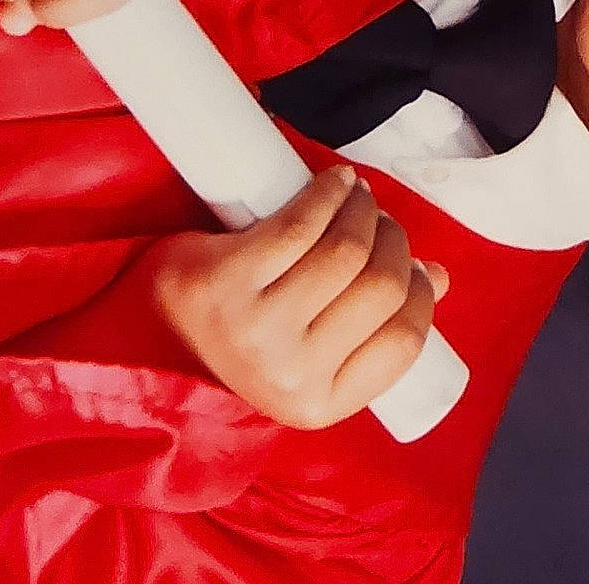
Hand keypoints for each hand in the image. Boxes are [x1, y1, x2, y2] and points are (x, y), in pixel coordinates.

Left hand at [148, 165, 450, 429]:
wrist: (150, 333)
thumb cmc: (247, 338)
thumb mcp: (312, 354)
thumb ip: (374, 328)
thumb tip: (438, 279)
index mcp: (321, 405)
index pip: (404, 342)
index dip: (420, 293)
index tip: (415, 261)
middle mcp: (288, 375)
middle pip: (381, 288)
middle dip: (393, 241)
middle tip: (381, 222)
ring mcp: (255, 329)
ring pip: (345, 252)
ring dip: (362, 211)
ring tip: (357, 198)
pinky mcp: (225, 281)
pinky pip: (298, 226)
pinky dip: (327, 193)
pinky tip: (335, 183)